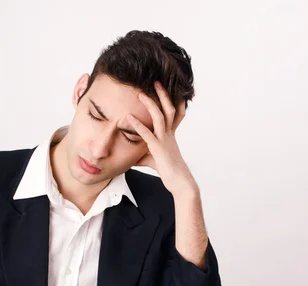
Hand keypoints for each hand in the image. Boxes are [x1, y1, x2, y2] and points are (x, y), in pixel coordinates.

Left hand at [128, 81, 197, 196]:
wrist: (179, 182)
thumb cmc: (169, 171)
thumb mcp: (153, 160)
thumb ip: (142, 155)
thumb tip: (130, 157)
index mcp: (170, 135)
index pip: (174, 113)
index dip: (173, 99)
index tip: (168, 87)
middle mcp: (169, 134)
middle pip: (169, 109)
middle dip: (163, 95)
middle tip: (156, 81)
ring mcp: (165, 140)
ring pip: (160, 117)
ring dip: (150, 104)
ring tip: (141, 94)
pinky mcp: (158, 149)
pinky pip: (148, 134)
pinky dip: (137, 125)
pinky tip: (128, 118)